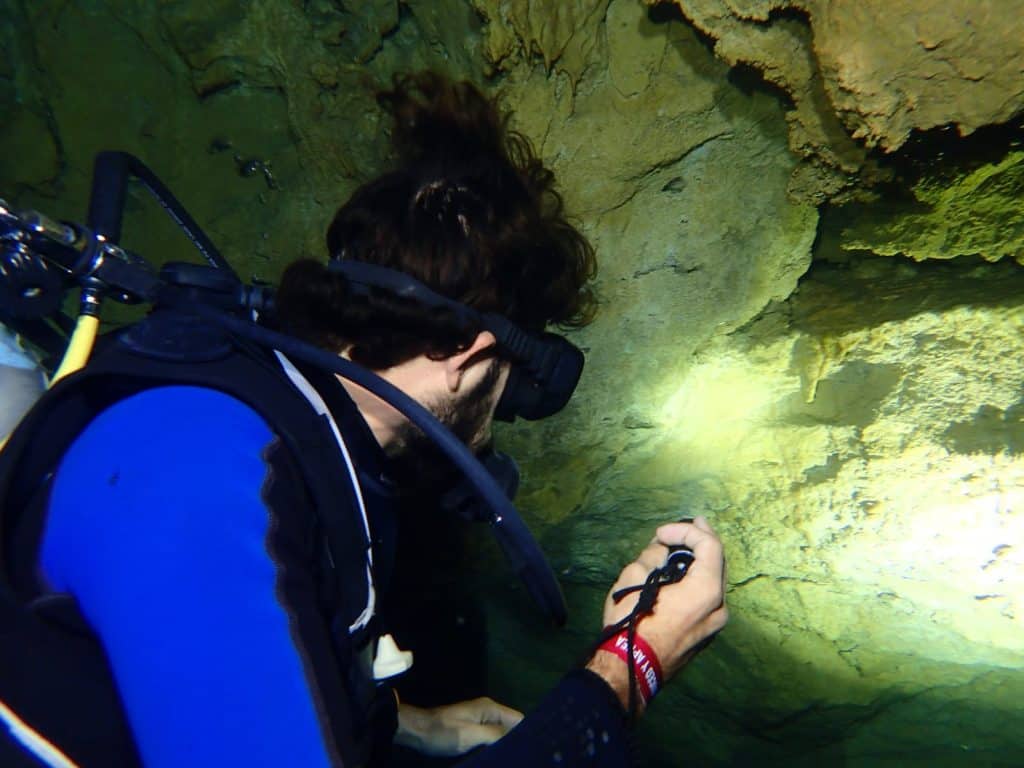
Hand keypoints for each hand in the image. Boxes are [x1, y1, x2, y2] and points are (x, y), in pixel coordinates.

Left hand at [395, 697, 523, 756]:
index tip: (534, 751)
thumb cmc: (444, 732)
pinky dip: (495, 749)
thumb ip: (496, 735)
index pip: (519, 720)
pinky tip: (498, 759)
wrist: (416, 732)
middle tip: (524, 759)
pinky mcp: (472, 732)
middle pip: (511, 728)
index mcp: (490, 708)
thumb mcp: (472, 735)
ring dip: (505, 747)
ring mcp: (480, 722)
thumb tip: (520, 740)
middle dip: (517, 742)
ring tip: (514, 759)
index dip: (527, 735)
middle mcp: (488, 713)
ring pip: (501, 736)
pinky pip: (490, 740)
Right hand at [587, 516, 727, 710]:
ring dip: (697, 562)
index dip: (685, 531)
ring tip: (679, 549)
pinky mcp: (705, 634)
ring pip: (713, 581)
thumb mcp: (634, 578)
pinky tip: (680, 576)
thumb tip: (660, 551)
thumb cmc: (632, 622)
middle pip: (717, 561)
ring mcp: (715, 624)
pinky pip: (707, 598)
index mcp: (707, 591)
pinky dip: (696, 581)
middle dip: (698, 541)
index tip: (660, 534)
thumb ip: (652, 556)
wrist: (631, 668)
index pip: (710, 545)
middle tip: (685, 525)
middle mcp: (719, 606)